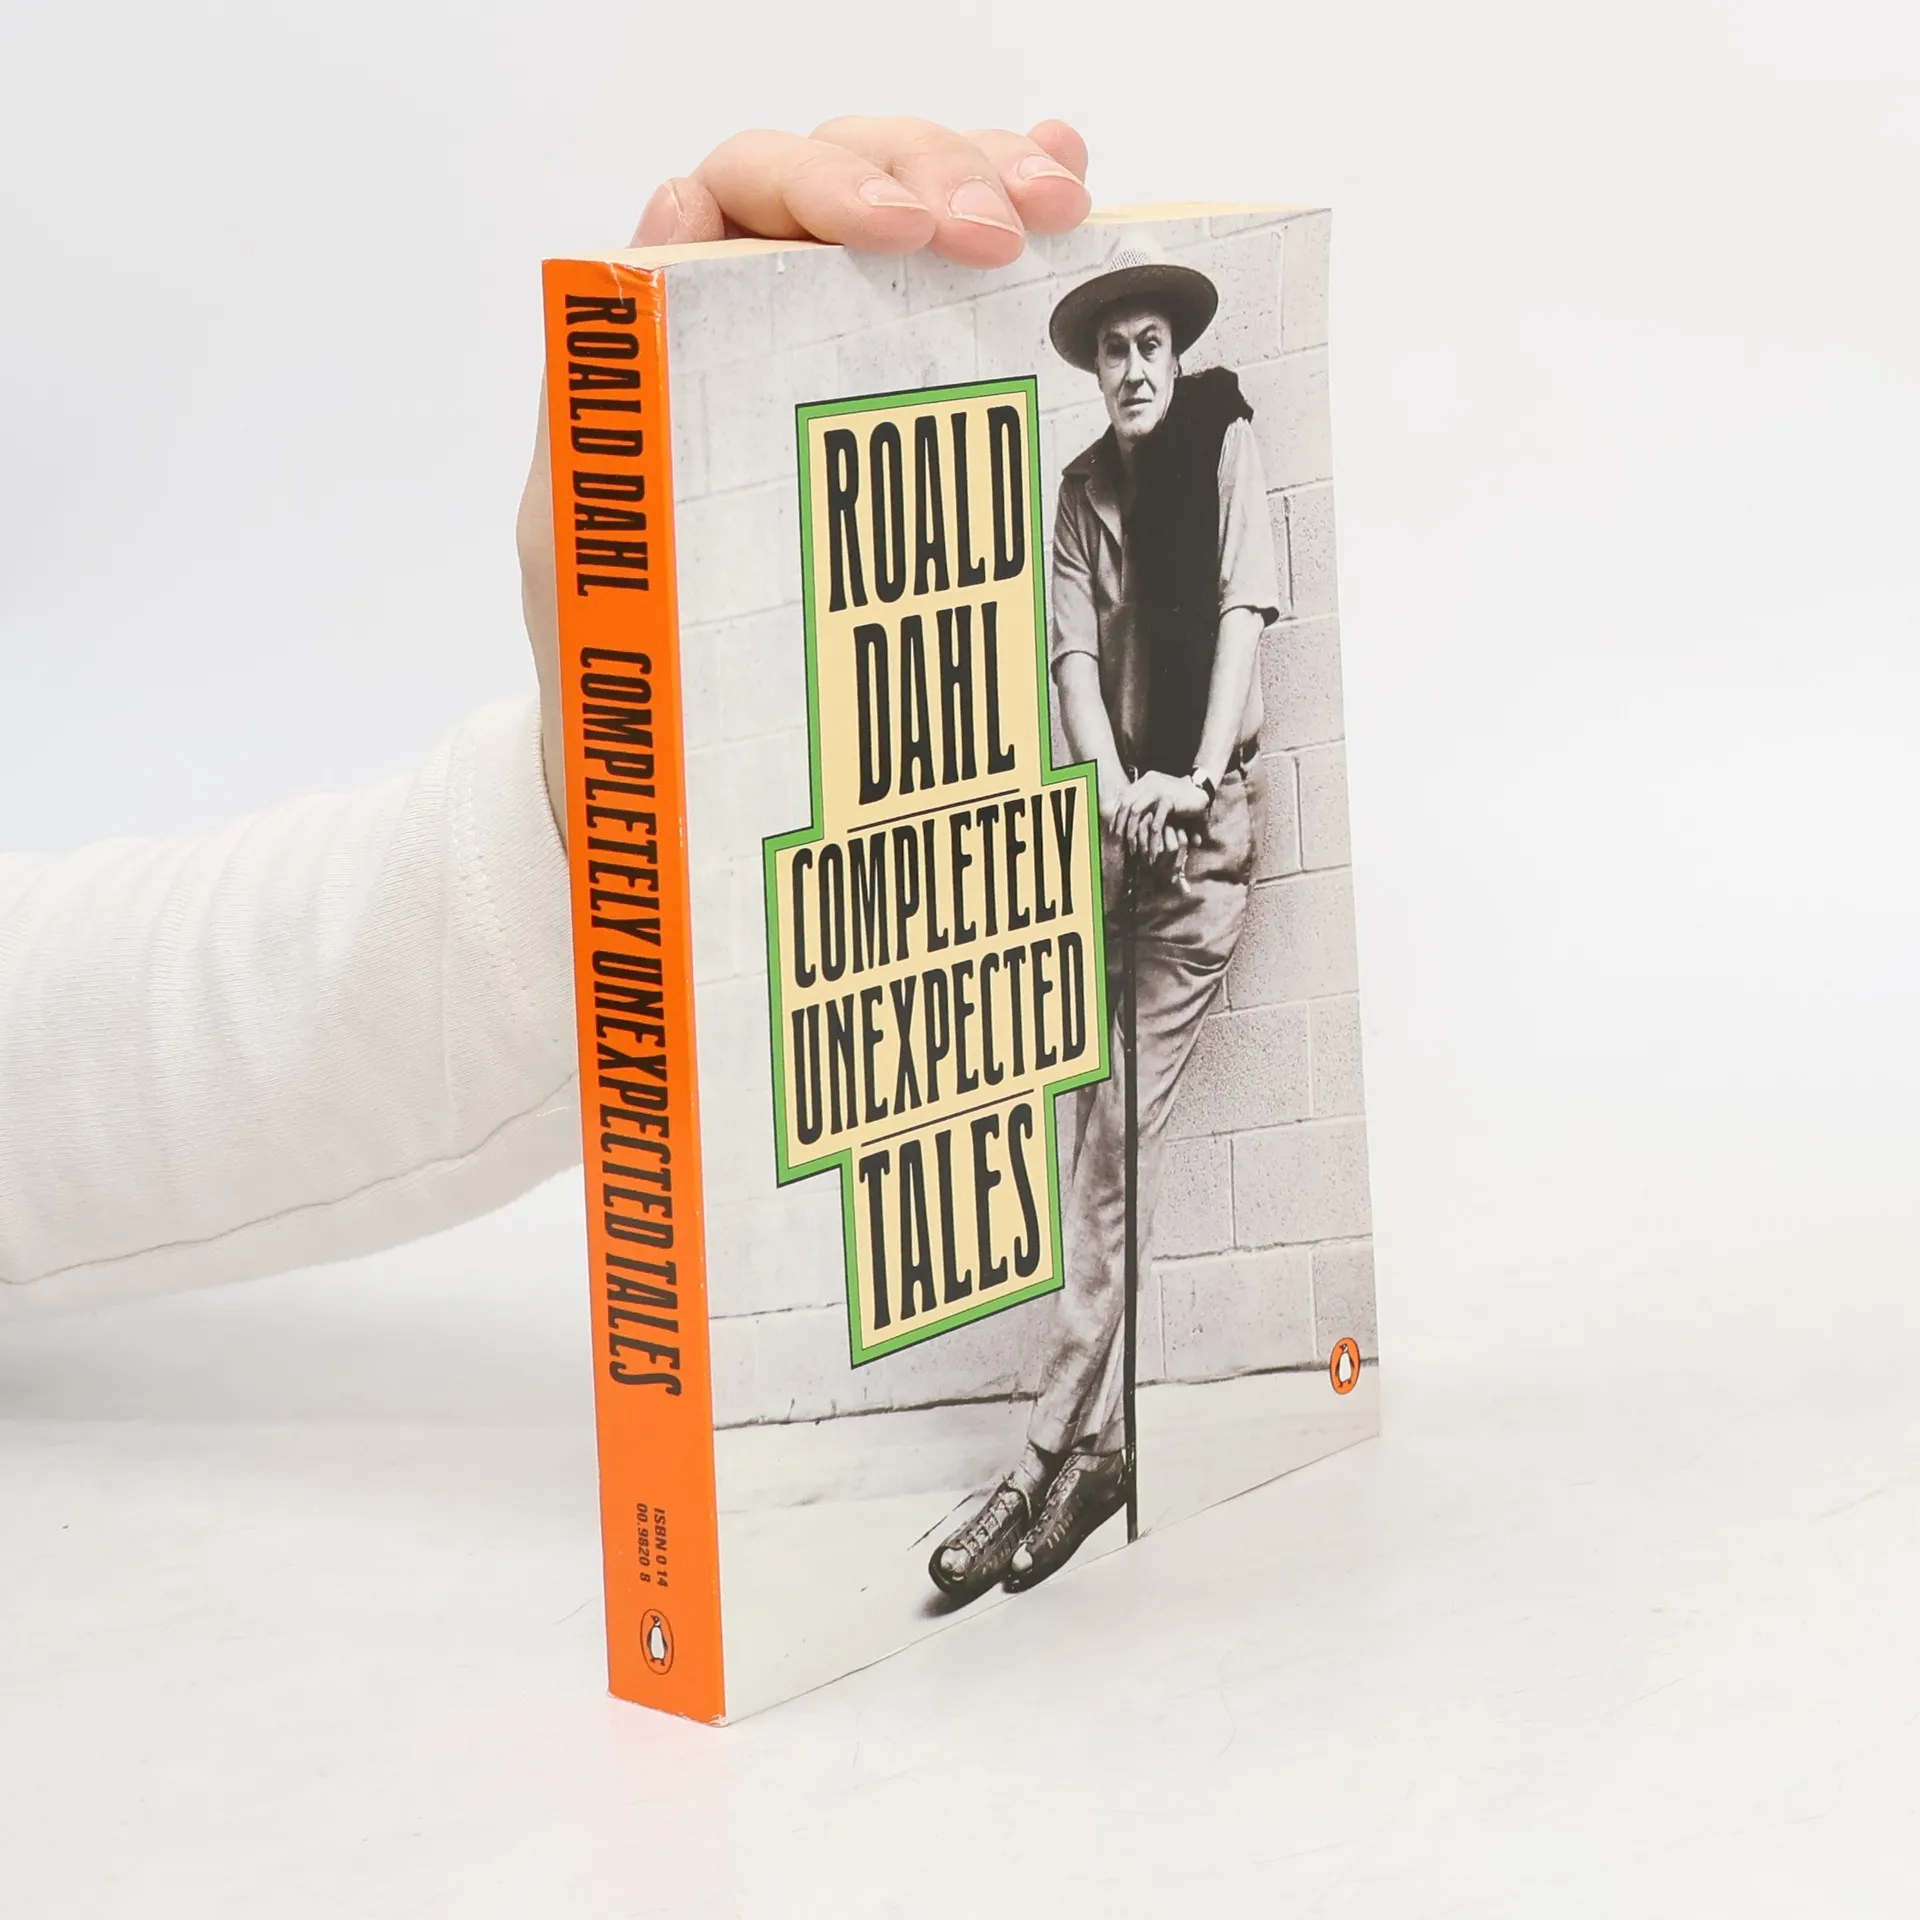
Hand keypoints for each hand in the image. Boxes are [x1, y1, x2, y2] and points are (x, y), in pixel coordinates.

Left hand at [520, 117, 1093, 840]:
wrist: (678, 766)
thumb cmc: (627, 662)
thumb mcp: (581, 539)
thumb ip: (601, 396)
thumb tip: (673, 216)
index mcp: (680, 332)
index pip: (746, 190)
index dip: (825, 183)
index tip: (899, 234)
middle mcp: (765, 311)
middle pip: (852, 172)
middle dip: (935, 176)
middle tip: (1005, 234)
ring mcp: (849, 340)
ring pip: (920, 201)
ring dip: (995, 180)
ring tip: (1059, 207)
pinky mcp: (919, 385)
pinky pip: (968, 265)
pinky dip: (1022, 200)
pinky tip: (1071, 180)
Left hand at [1113, 770, 1209, 860]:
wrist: (1201, 791)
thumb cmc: (1178, 798)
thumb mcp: (1157, 798)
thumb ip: (1143, 803)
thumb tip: (1123, 814)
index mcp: (1144, 781)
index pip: (1123, 798)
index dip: (1116, 815)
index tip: (1113, 831)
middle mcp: (1148, 783)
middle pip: (1126, 804)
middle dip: (1120, 824)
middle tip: (1118, 841)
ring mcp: (1158, 790)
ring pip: (1136, 812)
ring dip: (1132, 832)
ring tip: (1133, 848)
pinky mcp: (1169, 801)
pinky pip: (1155, 821)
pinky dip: (1151, 837)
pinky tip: (1150, 848)